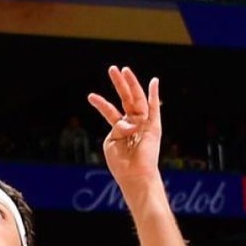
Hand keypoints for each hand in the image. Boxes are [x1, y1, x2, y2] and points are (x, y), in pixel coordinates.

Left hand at [87, 65, 162, 190]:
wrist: (134, 176)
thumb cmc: (121, 164)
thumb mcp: (112, 143)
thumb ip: (117, 128)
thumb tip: (127, 122)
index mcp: (121, 128)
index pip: (110, 111)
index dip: (101, 103)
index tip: (91, 96)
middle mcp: (133, 123)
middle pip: (126, 99)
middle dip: (119, 84)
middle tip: (112, 68)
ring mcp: (144, 124)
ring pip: (137, 99)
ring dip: (131, 84)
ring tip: (123, 70)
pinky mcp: (153, 127)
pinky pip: (155, 109)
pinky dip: (155, 95)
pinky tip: (154, 82)